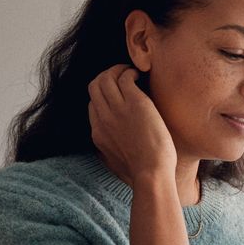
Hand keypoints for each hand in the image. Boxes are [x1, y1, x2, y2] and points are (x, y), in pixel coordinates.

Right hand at [87, 64, 177, 187]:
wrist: (151, 174)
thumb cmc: (141, 173)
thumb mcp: (115, 164)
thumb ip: (109, 153)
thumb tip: (110, 153)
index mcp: (98, 133)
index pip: (92, 104)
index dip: (103, 95)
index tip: (117, 94)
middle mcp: (103, 118)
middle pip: (94, 86)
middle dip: (106, 76)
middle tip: (122, 76)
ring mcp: (117, 110)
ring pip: (105, 78)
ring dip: (117, 70)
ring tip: (131, 73)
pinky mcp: (135, 103)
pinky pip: (124, 77)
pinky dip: (130, 72)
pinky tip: (140, 76)